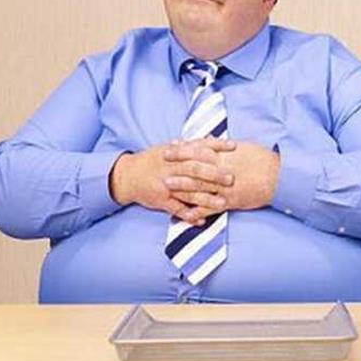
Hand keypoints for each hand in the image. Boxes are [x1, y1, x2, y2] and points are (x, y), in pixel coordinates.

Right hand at [109, 138, 235, 224]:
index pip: (198, 147)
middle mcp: (171, 168)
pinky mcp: (161, 200)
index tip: (233, 147)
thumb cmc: (152, 161)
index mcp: (175, 153)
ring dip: (206, 198)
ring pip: (188, 192)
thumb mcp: (168, 148)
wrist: (128, 176)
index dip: (216, 147)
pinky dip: (189, 215)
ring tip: (222, 203)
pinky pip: (176, 209)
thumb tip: (211, 139)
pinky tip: (201, 220)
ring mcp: (166, 185)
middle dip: (214, 174)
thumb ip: (189, 146)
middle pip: (195, 170)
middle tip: (231, 178)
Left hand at [163, 140, 279, 222]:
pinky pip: (210, 208)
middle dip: (177, 164)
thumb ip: (224, 147)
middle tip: (161, 162)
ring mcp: (224, 188)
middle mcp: (222, 171)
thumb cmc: (263, 160)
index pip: (199, 149)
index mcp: (225, 156)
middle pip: (194, 166)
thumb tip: (210, 141)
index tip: (171, 145)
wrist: (278, 177)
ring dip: (181, 186)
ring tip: (167, 185)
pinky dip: (197, 211)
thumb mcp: (243, 148)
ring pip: (199, 187)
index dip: (183, 148)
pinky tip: (186, 213)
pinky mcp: (230, 202)